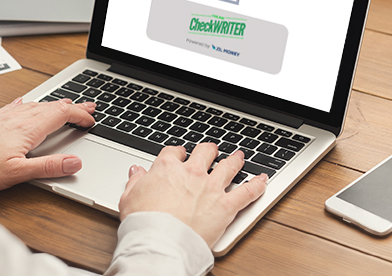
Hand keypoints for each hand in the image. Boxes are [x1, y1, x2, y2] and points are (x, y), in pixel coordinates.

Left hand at [0, 98, 94, 192]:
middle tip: (90, 106)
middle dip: (75, 105)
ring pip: (39, 104)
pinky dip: (31, 103)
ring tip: (67, 104)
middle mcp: (21, 117)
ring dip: (57, 103)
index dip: (80, 115)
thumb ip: (48, 167)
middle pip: (54, 105)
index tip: (91, 120)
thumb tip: (75, 162)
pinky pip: (19, 106)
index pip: (63, 114)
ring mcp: (8, 116)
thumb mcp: (18, 173)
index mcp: (30, 128)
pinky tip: (26, 103)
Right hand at [118, 143, 266, 247]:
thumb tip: (136, 171)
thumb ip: (135, 181)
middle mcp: (191, 173)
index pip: (174, 152)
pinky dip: (257, 185)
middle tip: (212, 150)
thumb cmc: (143, 222)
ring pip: (228, 166)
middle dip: (209, 150)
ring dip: (235, 159)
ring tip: (239, 156)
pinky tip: (263, 180)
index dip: (178, 152)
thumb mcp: (129, 197)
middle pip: (205, 152)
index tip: (180, 155)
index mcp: (167, 168)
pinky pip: (246, 192)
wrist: (159, 242)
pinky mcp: (225, 205)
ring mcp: (210, 187)